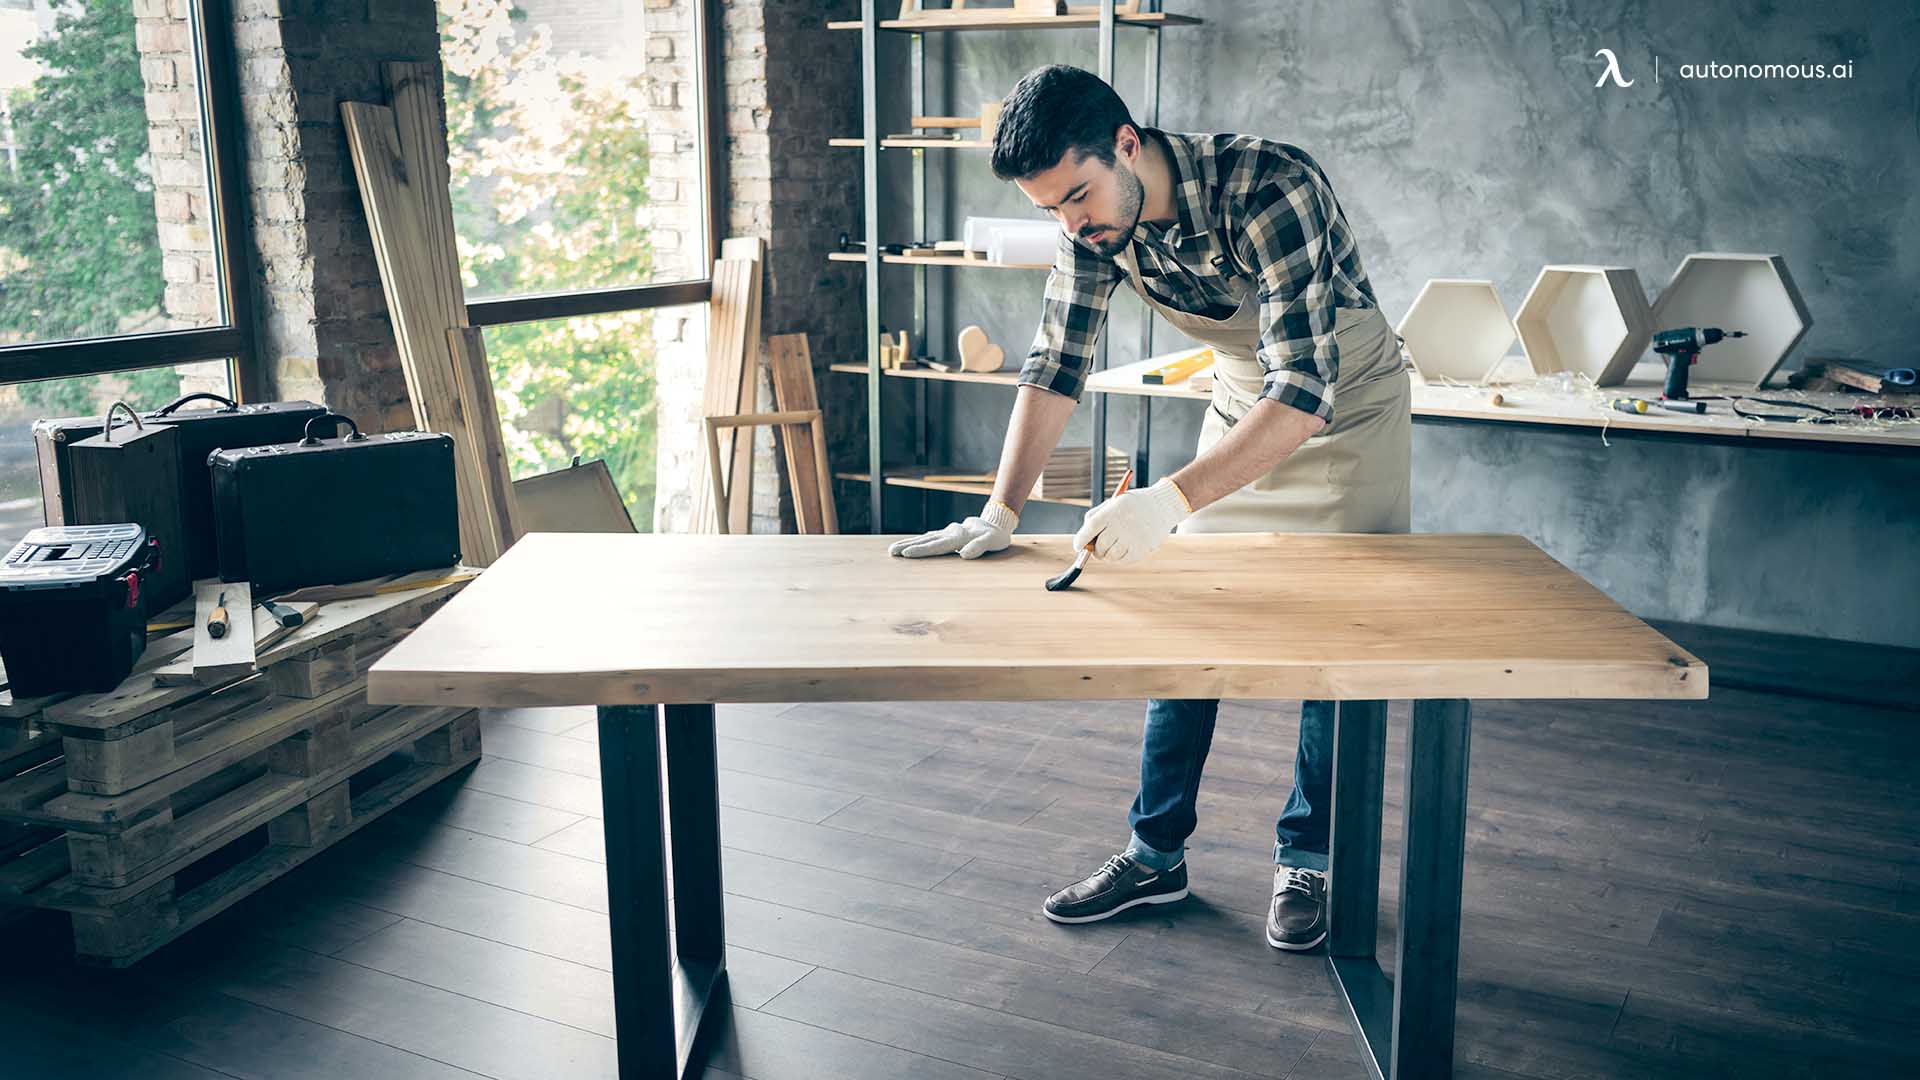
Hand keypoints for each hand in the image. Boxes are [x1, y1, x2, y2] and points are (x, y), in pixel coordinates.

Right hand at [888, 499, 1018, 558]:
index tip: (907, 554)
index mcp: (958, 537)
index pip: (937, 545)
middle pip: (925, 541)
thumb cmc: (995, 536)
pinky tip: (907, 546)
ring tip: (892, 550)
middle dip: (907, 546)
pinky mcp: (946, 535)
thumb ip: (979, 547)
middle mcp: (949, 533)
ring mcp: (946, 533)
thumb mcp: (992, 541)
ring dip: (908, 544)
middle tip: (891, 552)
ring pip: (924, 539)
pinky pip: (928, 538)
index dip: (922, 550)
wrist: (995, 523)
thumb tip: (964, 555)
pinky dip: (916, 542)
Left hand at [1070, 477, 1191, 563]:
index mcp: (1114, 510)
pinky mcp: (1142, 549)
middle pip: (1100, 545)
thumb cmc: (1132, 505)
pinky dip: (1118, 558)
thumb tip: (1083, 539)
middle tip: (1095, 548)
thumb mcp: (1113, 502)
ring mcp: (1133, 538)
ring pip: (1110, 556)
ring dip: (1106, 555)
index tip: (1077, 546)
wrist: (1162, 505)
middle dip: (1094, 549)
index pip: (1091, 528)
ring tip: (1110, 548)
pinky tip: (1122, 549)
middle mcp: (1123, 524)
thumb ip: (1096, 517)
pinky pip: (1123, 560)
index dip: (1081, 539)